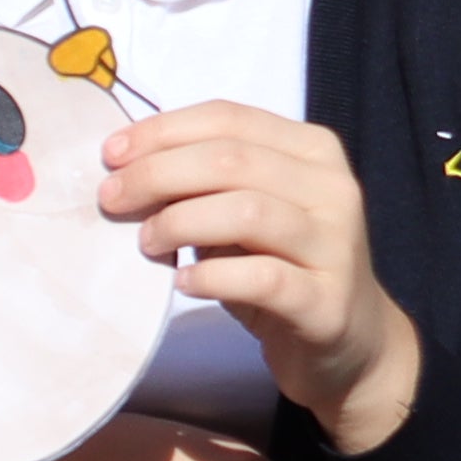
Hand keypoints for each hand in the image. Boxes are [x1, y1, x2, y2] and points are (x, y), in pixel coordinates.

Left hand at [99, 102, 422, 449]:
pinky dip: (211, 277)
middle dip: (157, 174)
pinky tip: (183, 282)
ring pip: (247, 211)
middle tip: (112, 199)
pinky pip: (262, 278)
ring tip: (147, 242)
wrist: (349, 342)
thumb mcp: (242, 215)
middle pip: (231, 159)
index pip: (228, 118)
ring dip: (179, 222)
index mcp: (312, 150)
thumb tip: (124, 167)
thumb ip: (202, 184)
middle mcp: (332, 188)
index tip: (111, 154)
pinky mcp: (327, 301)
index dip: (163, 131)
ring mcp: (336, 244)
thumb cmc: (280, 268)